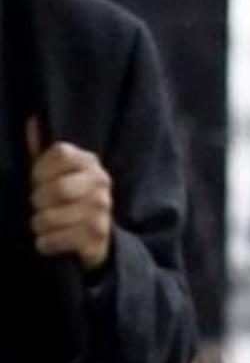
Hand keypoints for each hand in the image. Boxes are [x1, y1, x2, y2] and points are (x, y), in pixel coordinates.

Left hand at [28, 118, 113, 271]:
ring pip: (51, 217)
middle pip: (57, 188)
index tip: (36, 181)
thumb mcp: (55, 173)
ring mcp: (102, 208)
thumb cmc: (68, 199)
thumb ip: (42, 150)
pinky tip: (50, 239)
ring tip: (43, 224)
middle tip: (39, 206)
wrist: (96, 236)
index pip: (60, 153)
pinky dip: (45, 243)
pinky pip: (57, 240)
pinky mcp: (99, 235)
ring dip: (39, 225)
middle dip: (38, 201)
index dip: (40, 169)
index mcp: (88, 161)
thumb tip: (33, 120)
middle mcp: (101, 181)